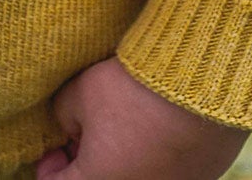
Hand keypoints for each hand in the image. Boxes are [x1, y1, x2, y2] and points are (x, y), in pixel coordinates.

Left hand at [35, 55, 249, 178]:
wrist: (201, 82)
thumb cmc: (134, 91)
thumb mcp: (81, 92)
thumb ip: (63, 115)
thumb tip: (70, 128)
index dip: (50, 167)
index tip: (55, 147)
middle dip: (89, 162)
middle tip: (88, 131)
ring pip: (135, 177)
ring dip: (124, 160)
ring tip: (125, 124)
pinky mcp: (202, 179)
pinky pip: (168, 172)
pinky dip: (156, 156)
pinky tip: (157, 126)